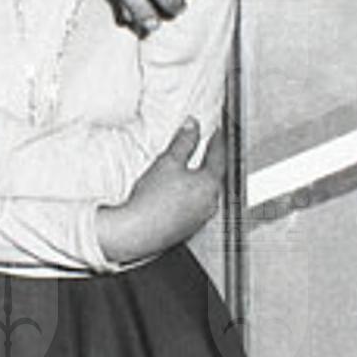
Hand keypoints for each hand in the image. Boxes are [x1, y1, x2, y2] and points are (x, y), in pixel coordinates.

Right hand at [98, 120, 224, 261]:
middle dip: (210, 161)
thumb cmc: (153, 199)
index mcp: (210, 183)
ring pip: (205, 193)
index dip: (217, 140)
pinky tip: (176, 194)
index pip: (219, 155)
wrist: (138, 231)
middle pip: (215, 175)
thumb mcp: (169, 161)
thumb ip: (184, 141)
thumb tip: (192, 125)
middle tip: (205, 148)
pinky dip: (190, 197)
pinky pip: (195, 207)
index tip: (216, 132)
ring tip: (187, 172)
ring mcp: (201, 217)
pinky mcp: (189, 228)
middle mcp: (211, 201)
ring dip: (199, 181)